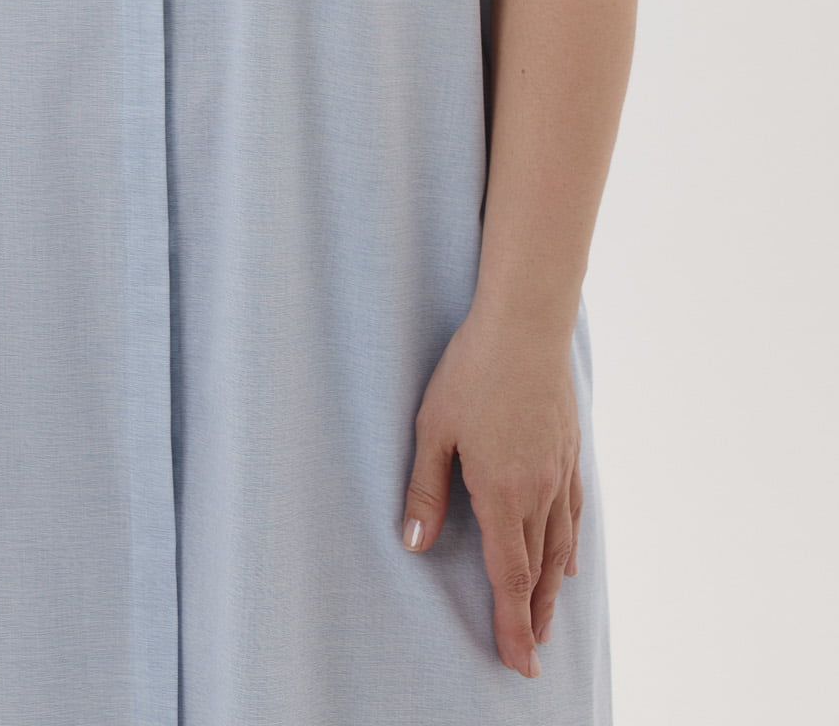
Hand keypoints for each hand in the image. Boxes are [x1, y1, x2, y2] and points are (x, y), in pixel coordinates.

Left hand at [400, 310, 582, 676]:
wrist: (525, 325)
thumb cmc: (471, 370)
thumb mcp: (432, 428)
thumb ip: (425, 490)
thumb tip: (413, 545)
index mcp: (501, 492)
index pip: (508, 576)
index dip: (511, 624)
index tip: (517, 661)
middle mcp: (537, 491)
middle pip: (537, 571)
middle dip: (531, 618)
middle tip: (529, 657)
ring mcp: (559, 472)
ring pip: (559, 547)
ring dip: (551, 591)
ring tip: (545, 621)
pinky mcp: (569, 452)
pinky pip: (573, 514)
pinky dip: (569, 546)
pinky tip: (567, 562)